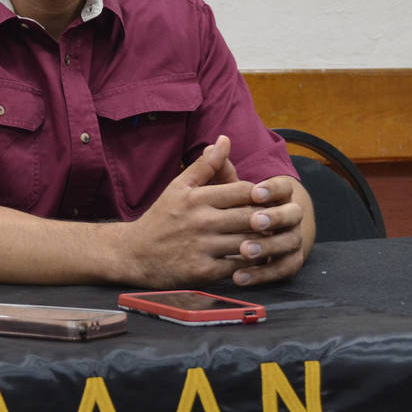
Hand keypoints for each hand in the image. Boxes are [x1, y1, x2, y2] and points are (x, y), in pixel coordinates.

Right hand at [114, 136, 256, 287]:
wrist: (133, 253)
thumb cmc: (161, 218)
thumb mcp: (179, 187)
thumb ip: (205, 165)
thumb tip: (224, 139)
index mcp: (198, 198)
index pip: (245, 191)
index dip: (261, 195)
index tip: (266, 202)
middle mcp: (201, 221)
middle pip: (251, 216)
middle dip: (268, 219)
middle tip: (277, 222)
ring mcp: (202, 247)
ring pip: (248, 242)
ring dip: (263, 242)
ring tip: (271, 240)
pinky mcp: (203, 271)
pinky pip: (237, 266)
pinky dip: (249, 264)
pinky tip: (254, 260)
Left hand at [230, 174, 307, 286]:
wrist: (251, 235)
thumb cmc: (234, 208)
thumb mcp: (225, 190)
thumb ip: (222, 169)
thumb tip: (219, 140)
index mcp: (279, 195)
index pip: (284, 188)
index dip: (272, 189)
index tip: (255, 192)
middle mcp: (291, 217)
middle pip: (293, 214)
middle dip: (274, 217)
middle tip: (255, 221)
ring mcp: (292, 240)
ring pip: (289, 243)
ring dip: (268, 246)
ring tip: (244, 250)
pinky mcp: (287, 263)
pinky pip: (281, 270)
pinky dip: (262, 274)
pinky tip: (238, 277)